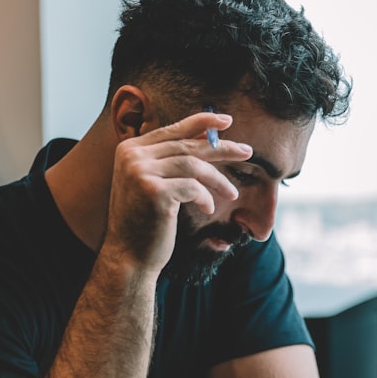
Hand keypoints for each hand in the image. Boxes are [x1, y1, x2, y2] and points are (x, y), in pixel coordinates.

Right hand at [104, 111, 251, 275]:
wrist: (129, 257)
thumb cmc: (146, 222)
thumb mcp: (155, 184)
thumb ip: (172, 160)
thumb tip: (206, 135)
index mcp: (129, 149)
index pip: (172, 129)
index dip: (202, 121)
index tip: (226, 120)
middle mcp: (132, 156)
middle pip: (187, 144)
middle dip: (221, 148)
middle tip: (247, 151)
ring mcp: (140, 172)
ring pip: (194, 165)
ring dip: (218, 180)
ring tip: (232, 194)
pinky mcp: (154, 191)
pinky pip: (194, 187)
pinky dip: (206, 198)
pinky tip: (207, 209)